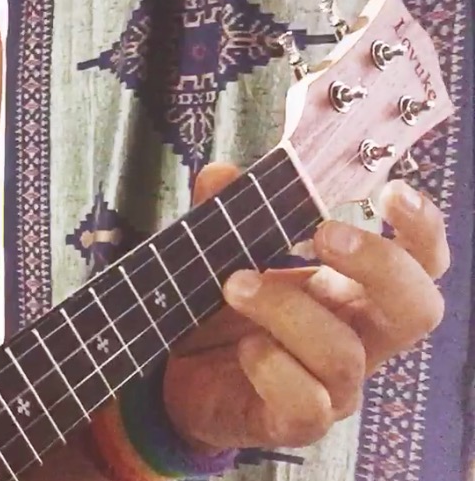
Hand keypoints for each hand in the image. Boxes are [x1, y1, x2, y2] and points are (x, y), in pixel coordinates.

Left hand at [162, 162, 449, 451]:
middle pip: (417, 309)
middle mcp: (359, 339)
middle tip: (324, 233)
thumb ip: (224, 211)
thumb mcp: (220, 253)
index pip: (420, 264)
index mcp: (354, 291)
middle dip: (379, 264)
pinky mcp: (297, 422)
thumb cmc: (220, 313)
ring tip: (234, 284)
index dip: (422, 229)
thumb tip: (221, 175)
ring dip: (286, 308)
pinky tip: (245, 347)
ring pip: (343, 353)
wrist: (175, 375)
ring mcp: (333, 387)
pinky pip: (306, 402)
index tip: (392, 191)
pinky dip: (271, 367)